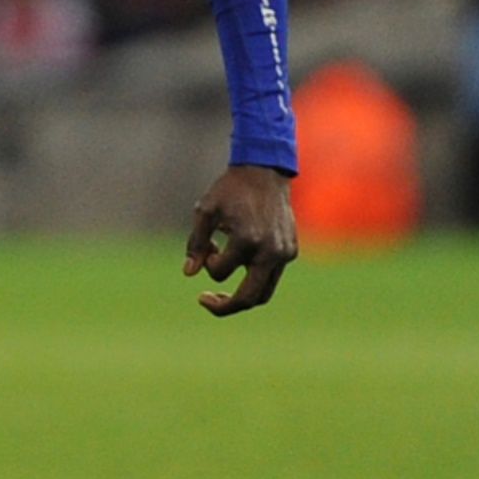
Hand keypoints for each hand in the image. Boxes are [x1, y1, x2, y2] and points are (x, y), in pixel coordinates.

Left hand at [180, 165, 295, 315]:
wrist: (265, 171)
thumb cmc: (231, 189)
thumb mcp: (206, 210)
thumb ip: (196, 243)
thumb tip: (188, 274)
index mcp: (247, 239)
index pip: (219, 272)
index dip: (207, 262)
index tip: (208, 245)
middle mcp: (269, 251)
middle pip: (248, 298)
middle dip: (224, 306)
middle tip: (205, 301)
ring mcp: (284, 253)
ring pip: (263, 294)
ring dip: (241, 297)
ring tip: (221, 293)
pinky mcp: (291, 251)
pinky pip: (272, 277)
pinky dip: (254, 278)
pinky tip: (242, 262)